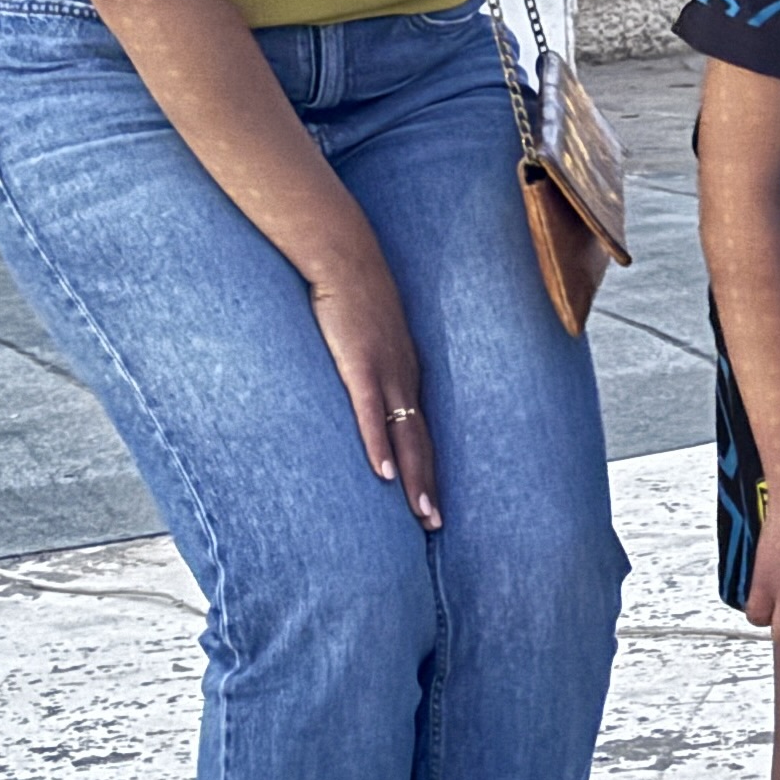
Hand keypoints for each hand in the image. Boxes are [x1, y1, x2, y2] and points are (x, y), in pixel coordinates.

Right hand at [308, 249, 440, 527]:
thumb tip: (359, 382)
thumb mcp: (368, 333)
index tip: (433, 501)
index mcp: (406, 372)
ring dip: (414, 478)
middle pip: (422, 441)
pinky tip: (382, 474)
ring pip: (406, 435)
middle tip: (436, 525)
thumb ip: (368, 361)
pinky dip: (378, 444)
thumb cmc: (352, 293)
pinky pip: (371, 412)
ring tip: (423, 514)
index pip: (422, 430)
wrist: (344, 254)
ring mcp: (385, 371)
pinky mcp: (359, 363)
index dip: (428, 467)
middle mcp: (404, 376)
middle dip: (428, 485)